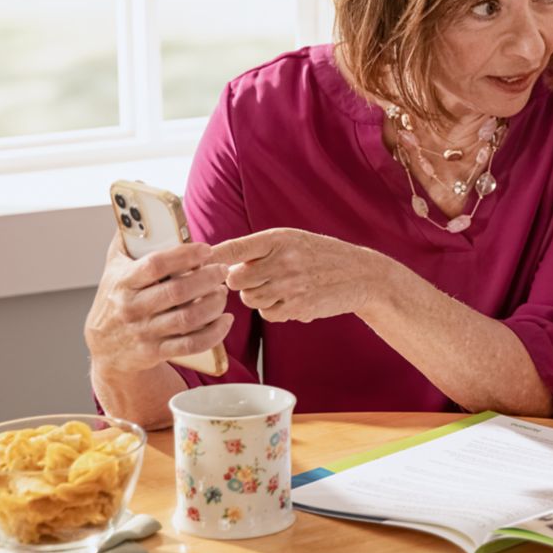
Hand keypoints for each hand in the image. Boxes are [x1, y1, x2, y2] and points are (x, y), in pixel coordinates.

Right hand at [84, 233, 231, 373]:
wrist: (105, 347)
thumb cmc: (116, 296)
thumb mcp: (114, 266)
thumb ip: (128, 236)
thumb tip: (138, 197)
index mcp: (122, 282)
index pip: (155, 265)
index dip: (183, 256)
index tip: (205, 249)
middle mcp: (132, 308)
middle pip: (176, 293)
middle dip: (206, 279)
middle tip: (222, 270)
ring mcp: (145, 332)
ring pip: (188, 319)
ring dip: (213, 304)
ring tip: (223, 291)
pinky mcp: (156, 352)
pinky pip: (192, 345)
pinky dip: (214, 333)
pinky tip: (225, 320)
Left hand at [213, 228, 387, 322]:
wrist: (360, 274)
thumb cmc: (321, 255)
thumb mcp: (293, 240)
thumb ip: (260, 249)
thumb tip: (221, 264)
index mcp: (278, 238)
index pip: (233, 248)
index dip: (210, 258)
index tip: (192, 264)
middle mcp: (282, 260)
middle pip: (236, 279)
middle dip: (240, 282)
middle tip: (257, 279)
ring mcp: (290, 284)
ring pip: (250, 299)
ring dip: (257, 297)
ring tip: (278, 288)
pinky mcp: (298, 306)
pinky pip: (268, 313)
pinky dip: (274, 310)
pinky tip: (291, 299)